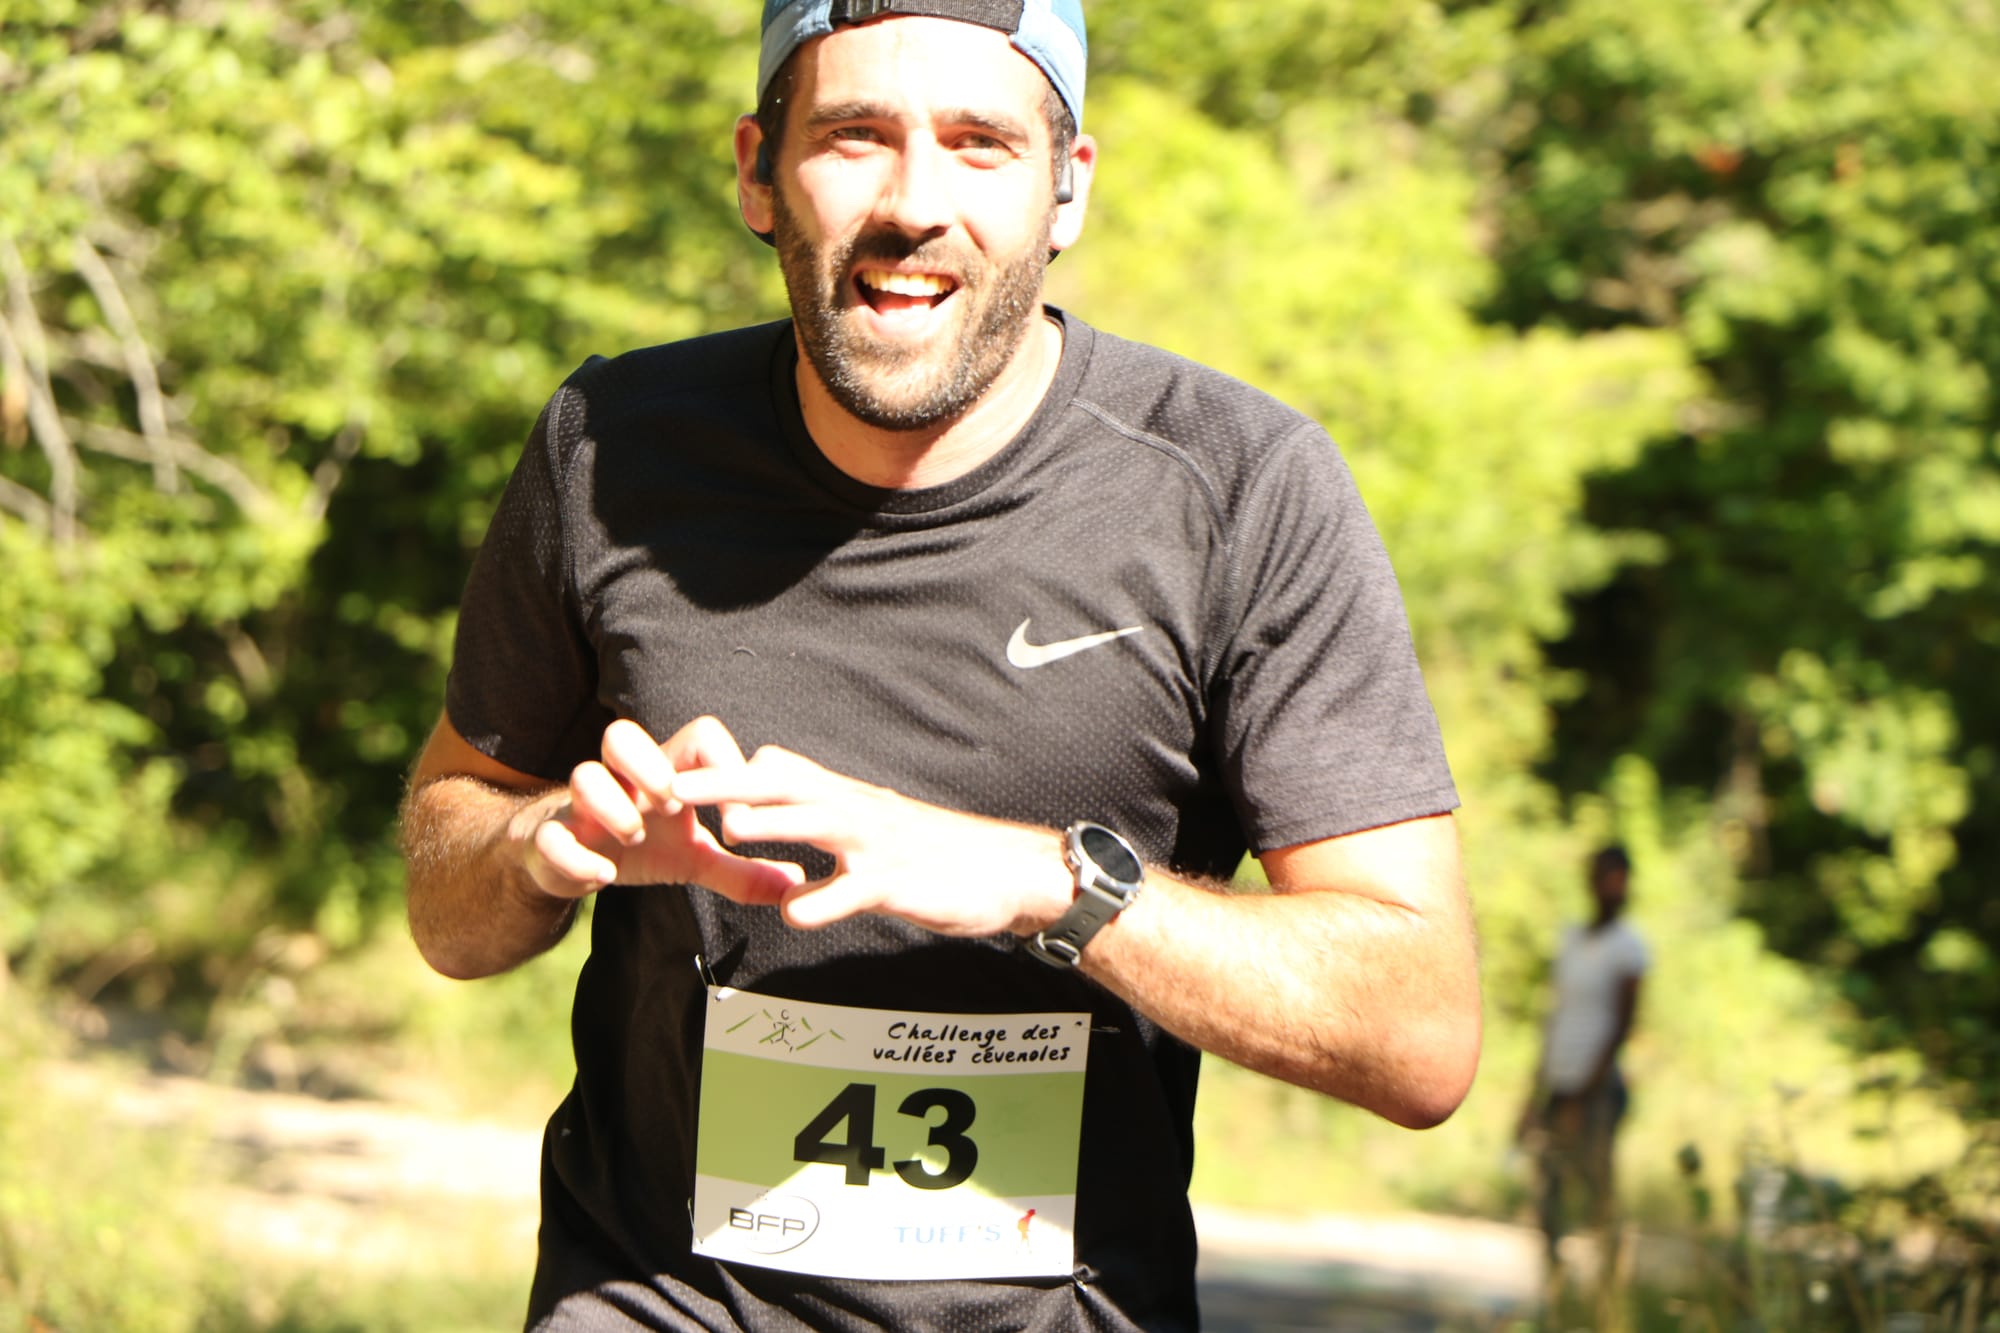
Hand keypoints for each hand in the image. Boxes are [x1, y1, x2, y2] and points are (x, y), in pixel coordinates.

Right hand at [514, 717, 807, 904]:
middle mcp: (619, 780)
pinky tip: (603, 876)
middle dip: (651, 764)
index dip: (723, 765)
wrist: (569, 863)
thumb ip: (743, 871)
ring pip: (582, 775)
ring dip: (614, 805)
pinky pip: (552, 836)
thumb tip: (796, 882)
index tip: (738, 820)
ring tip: (638, 837)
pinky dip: (576, 854)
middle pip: (623, 734)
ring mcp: (581, 807)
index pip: (697, 736)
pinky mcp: (551, 839)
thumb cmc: (640, 845)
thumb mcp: (695, 859)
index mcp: (661, 774)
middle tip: (674, 805)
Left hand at [668, 743, 1072, 937]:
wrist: (1007, 871)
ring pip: (820, 825)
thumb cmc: (934, 849)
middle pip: (785, 787)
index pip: (779, 771)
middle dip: (727, 785)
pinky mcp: (898, 883)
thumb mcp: (873, 817)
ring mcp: (878, 846)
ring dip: (774, 825)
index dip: (727, 772)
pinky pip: (856, 890)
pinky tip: (795, 913)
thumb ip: (821, 802)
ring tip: (728, 831)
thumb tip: (770, 780)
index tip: (676, 772)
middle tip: (673, 786)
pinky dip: (824, 901)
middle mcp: (857, 811)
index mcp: (846, 797)